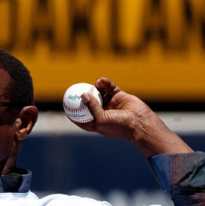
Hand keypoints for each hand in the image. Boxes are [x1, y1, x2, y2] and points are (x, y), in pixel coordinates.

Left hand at [72, 77, 192, 157]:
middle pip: (90, 103)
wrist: (139, 122)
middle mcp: (103, 113)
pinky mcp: (120, 96)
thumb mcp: (101, 119)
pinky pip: (110, 88)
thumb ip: (91, 106)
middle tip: (75, 88)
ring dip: (96, 88)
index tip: (65, 106)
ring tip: (94, 84)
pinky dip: (106, 83)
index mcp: (97, 122)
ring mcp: (111, 104)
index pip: (82, 118)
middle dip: (83, 97)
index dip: (74, 113)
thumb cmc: (118, 125)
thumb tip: (83, 94)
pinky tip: (102, 80)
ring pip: (100, 93)